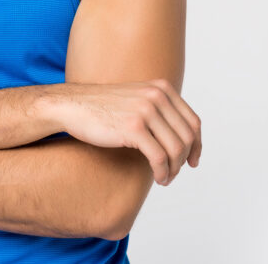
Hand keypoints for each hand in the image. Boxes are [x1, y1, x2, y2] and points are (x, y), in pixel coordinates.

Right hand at [50, 80, 201, 185]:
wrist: (70, 106)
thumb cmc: (101, 108)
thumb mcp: (136, 99)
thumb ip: (158, 109)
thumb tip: (182, 137)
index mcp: (161, 88)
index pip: (193, 121)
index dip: (197, 145)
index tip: (193, 161)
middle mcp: (156, 96)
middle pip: (187, 136)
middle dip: (185, 160)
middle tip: (175, 173)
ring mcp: (145, 110)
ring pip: (176, 149)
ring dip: (174, 169)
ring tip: (165, 178)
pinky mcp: (133, 128)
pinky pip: (159, 157)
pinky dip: (163, 172)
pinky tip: (158, 178)